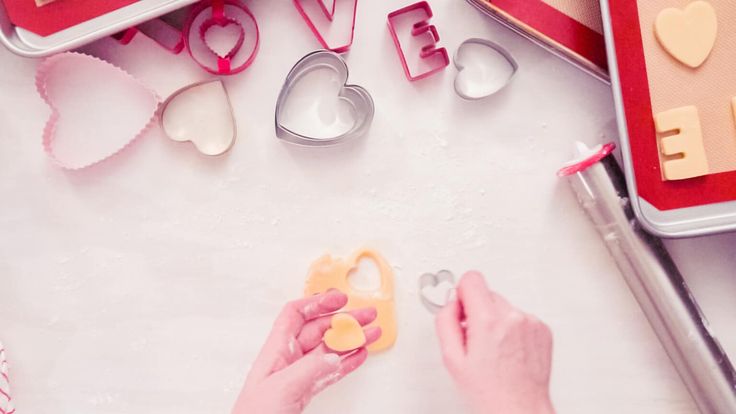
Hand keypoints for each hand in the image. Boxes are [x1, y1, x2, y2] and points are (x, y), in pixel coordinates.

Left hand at [232, 289, 380, 413]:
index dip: (318, 303)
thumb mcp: (282, 387)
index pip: (296, 315)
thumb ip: (309, 368)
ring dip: (352, 339)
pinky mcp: (306, 392)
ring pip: (330, 350)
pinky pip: (331, 371)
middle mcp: (288, 359)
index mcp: (276, 350)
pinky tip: (359, 355)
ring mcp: (299, 375)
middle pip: (319, 329)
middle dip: (344, 319)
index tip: (339, 300)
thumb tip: (332, 355)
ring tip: (371, 333)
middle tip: (366, 315)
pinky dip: (347, 362)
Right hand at [435, 272, 554, 413]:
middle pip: (488, 292)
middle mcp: (513, 317)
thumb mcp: (452, 358)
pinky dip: (513, 329)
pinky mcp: (543, 330)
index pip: (472, 279)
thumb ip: (445, 321)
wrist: (519, 408)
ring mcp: (531, 323)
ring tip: (494, 349)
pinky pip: (521, 317)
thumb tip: (451, 304)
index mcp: (488, 322)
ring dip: (496, 321)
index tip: (461, 309)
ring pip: (504, 306)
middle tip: (475, 338)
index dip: (461, 293)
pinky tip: (508, 350)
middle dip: (478, 311)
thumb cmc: (489, 391)